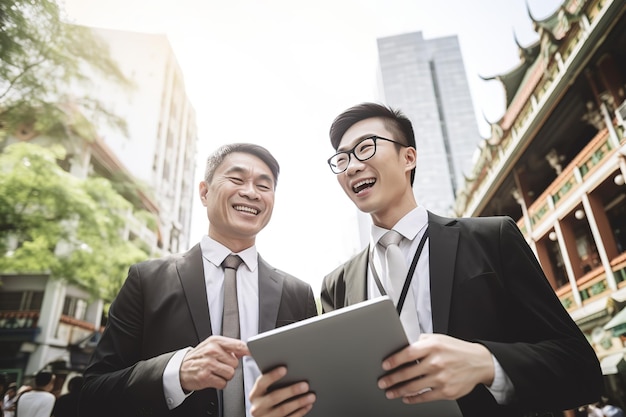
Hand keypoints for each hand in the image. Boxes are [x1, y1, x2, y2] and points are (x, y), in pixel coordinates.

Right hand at [180, 335, 249, 391]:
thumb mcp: (212, 345)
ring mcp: (208, 363)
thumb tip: (246, 349)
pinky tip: (212, 378)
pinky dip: (219, 383)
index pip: (238, 345)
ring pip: (230, 374)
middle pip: (235, 363)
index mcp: (215, 341)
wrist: (180, 368)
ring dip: (225, 376)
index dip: (248, 351)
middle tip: (220, 366)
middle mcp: (212, 350)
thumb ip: (229, 346)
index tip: (253, 354)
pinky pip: (223, 383)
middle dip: (230, 367)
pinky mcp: (205, 376)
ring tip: (216, 372)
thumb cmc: (199, 357)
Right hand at [250, 366, 315, 416]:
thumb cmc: (268, 398)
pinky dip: (300, 412)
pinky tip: (308, 405)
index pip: (261, 383)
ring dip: (299, 402)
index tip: (284, 369)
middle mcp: (258, 407)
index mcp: (255, 394)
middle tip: (305, 385)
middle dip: (291, 391)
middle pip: (274, 397)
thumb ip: (270, 379)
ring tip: (311, 396)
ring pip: (283, 410)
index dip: (272, 376)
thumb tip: (277, 364)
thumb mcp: (264, 390)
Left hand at [377, 333, 493, 402]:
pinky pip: (425, 397)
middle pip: (408, 373)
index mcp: (433, 347)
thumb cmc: (457, 350)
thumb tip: (403, 346)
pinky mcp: (447, 391)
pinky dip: (413, 399)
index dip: (394, 360)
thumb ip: (421, 342)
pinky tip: (406, 398)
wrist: (479, 362)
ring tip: (390, 392)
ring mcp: (442, 378)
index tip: (384, 365)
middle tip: (382, 382)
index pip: (408, 353)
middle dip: (392, 379)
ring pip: (414, 387)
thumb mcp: (439, 339)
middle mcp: (437, 362)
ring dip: (399, 391)